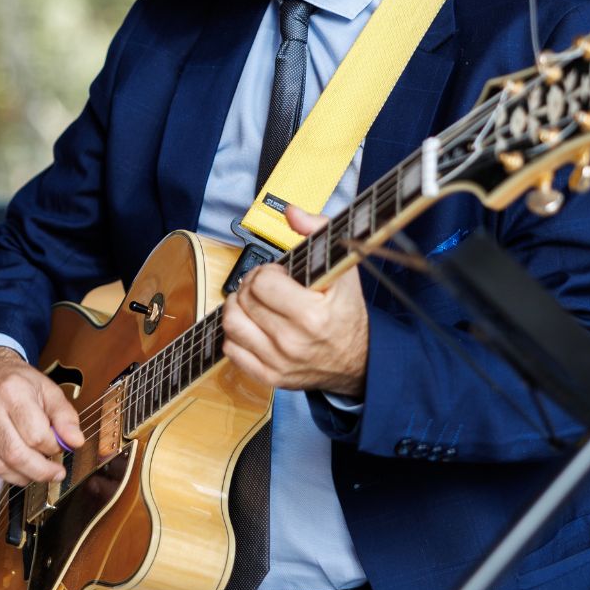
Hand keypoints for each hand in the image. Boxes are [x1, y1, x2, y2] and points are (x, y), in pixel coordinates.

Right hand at [0, 346, 84, 485]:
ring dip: (21, 475)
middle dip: (40, 472)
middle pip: (15, 455)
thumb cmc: (16, 380)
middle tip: (54, 473)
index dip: (53, 447)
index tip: (59, 447)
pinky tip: (10, 462)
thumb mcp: (47, 389)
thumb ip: (65, 416)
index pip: (36, 435)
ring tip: (34, 469)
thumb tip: (75, 442)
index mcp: (12, 391)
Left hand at [221, 206, 368, 397]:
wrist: (359, 360)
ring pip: (231, 324)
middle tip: (268, 287)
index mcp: (312, 315)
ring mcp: (279, 362)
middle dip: (252, 286)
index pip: (261, 283)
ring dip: (238, 307)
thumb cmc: (346, 312)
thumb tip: (292, 212)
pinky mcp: (270, 377)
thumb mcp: (343, 269)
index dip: (267, 272)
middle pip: (244, 300)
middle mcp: (293, 342)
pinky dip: (238, 335)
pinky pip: (231, 350)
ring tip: (256, 304)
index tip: (280, 275)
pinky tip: (255, 327)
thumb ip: (318, 232)